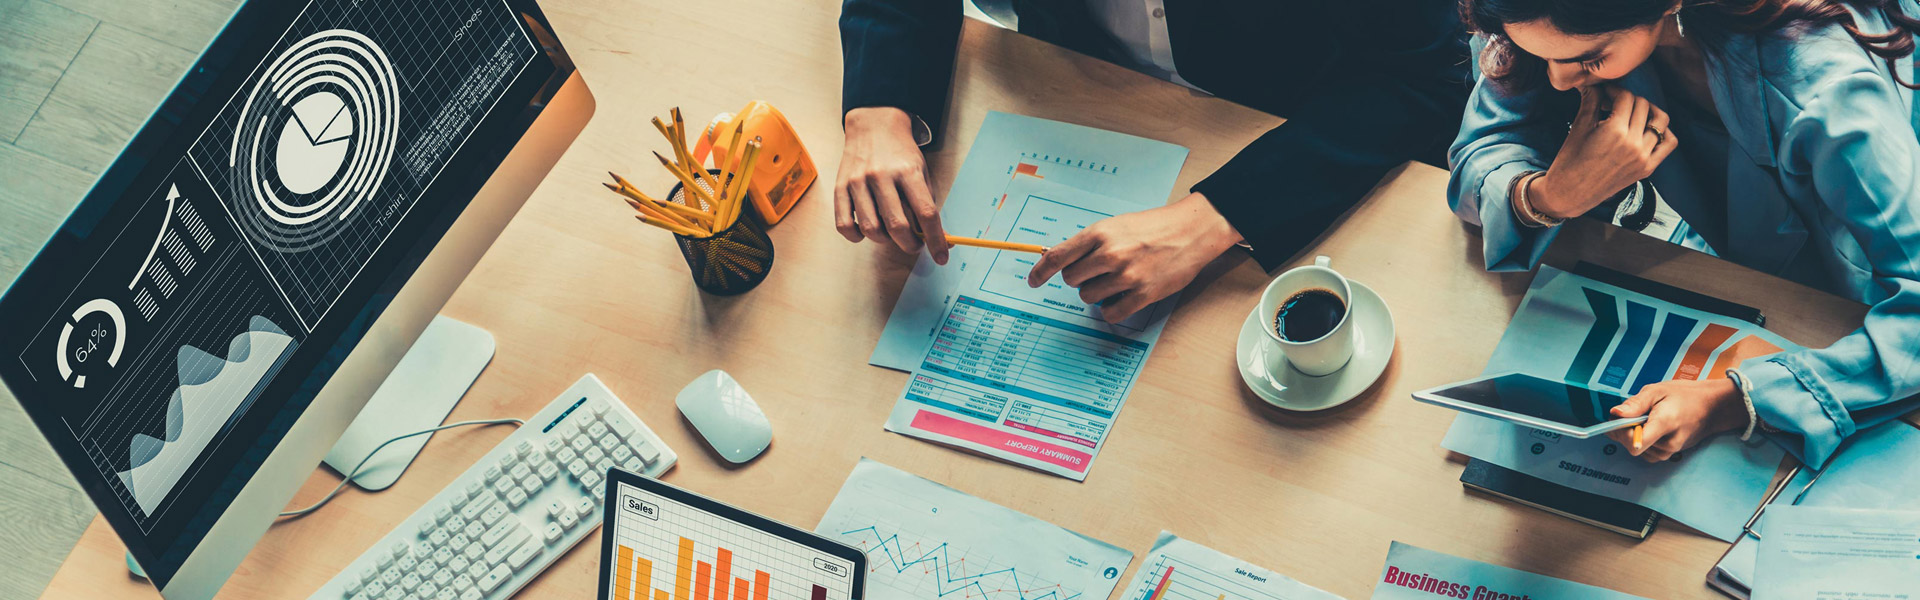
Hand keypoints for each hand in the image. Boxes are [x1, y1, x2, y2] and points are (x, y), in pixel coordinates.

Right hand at [834, 106, 950, 263]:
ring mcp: (858, 182)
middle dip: (910, 245)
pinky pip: (845, 226)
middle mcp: (881, 176)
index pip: (926, 213)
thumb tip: (939, 239)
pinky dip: (857, 237)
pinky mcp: (840, 188)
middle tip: (915, 245)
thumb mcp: (921, 171)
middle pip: (897, 226)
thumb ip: (927, 203)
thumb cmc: (900, 153)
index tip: (941, 257)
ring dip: (886, 241)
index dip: (936, 240)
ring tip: (891, 233)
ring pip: (871, 230)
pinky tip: (866, 231)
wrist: (874, 125)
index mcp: (907, 171)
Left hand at [1025, 193, 1241, 322]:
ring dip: (1097, 293)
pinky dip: (1111, 309)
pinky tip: (1122, 298)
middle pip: (1071, 280)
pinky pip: (1110, 313)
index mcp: (1100, 234)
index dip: (1040, 272)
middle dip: (1080, 279)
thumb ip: (1090, 243)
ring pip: (1088, 297)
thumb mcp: (1116, 225)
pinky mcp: (1143, 294)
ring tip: (1115, 281)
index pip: (1057, 257)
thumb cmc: (1153, 226)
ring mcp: (1126, 276)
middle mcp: (1110, 254)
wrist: (1191, 230)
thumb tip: (1061, 263)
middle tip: (1097, 272)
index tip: (1032, 281)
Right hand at [1532, 85, 1678, 219]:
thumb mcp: (1578, 127)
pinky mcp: (1647, 168)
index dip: (1614, 90)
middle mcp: (1633, 144)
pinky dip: (1663, 131)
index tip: (1604, 93)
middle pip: (1642, 105)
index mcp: (1614, 132)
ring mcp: (1643, 157)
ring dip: (1648, 110)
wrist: (1569, 193)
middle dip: (1627, 99)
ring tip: (1633, 113)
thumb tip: (1592, 82)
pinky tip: (1648, 128)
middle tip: (1612, 103)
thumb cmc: (1569, 161)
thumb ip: (1590, 101)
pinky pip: (1668, 143)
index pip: (1625, 97)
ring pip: (1660, 120)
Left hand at [1603, 378, 1747, 461]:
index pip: (1636, 444)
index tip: (1618, 420)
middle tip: (1633, 414)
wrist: (1713, 407)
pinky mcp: (1671, 453)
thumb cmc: (1685, 396)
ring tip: (1647, 418)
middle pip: (1634, 448)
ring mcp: (1671, 450)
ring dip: (1635, 436)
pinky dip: (1644, 440)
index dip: (1621, 434)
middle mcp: (1669, 442)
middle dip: (1626, 432)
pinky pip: (1648, 451)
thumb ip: (1635, 404)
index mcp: (1665, 424)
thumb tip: (1615, 413)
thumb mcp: (1657, 391)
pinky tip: (1651, 427)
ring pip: (1639, 450)